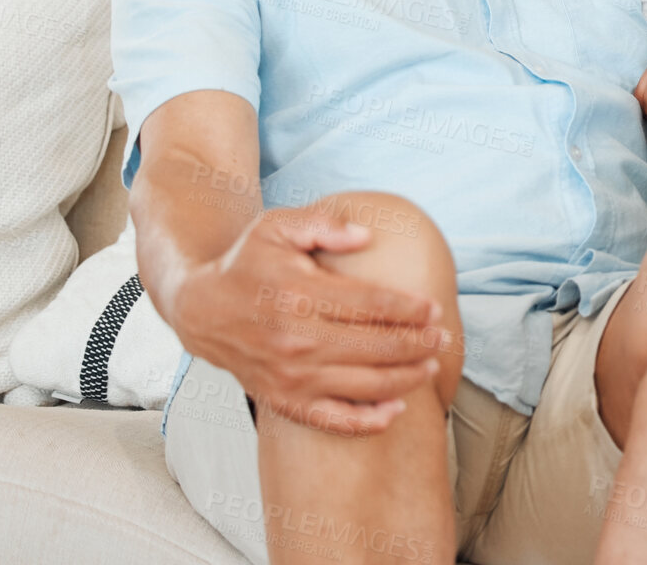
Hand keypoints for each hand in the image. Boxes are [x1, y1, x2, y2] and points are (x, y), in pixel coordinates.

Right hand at [172, 207, 450, 435]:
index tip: (432, 308)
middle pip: (374, 347)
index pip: (370, 305)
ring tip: (430, 366)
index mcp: (299, 295)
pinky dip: (366, 421)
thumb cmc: (248, 263)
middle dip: (417, 344)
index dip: (408, 309)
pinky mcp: (283, 400)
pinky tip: (395, 411)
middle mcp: (295, 340)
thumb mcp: (277, 227)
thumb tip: (366, 234)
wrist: (202, 309)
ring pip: (361, 385)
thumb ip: (323, 225)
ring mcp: (289, 376)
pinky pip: (331, 419)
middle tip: (443, 337)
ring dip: (404, 379)